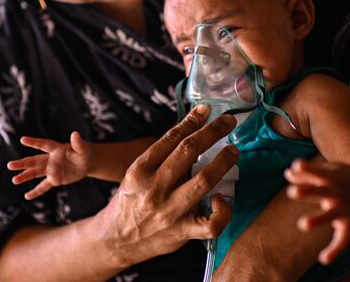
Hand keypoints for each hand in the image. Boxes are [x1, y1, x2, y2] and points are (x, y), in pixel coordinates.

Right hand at [7, 131, 94, 199]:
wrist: (86, 163)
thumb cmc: (84, 152)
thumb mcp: (82, 148)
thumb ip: (77, 143)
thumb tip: (75, 134)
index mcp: (56, 149)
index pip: (43, 145)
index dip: (34, 142)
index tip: (23, 139)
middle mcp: (50, 159)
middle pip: (34, 161)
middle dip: (23, 164)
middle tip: (10, 165)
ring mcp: (51, 170)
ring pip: (36, 173)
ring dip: (25, 176)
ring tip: (15, 180)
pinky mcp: (55, 179)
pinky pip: (44, 186)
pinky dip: (36, 191)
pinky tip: (27, 196)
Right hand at [98, 105, 239, 266]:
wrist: (116, 240)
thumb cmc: (130, 201)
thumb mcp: (136, 174)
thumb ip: (160, 157)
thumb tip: (191, 132)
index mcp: (140, 170)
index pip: (170, 138)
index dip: (192, 121)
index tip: (206, 110)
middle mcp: (154, 188)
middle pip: (188, 151)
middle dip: (212, 132)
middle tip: (228, 121)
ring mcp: (170, 211)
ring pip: (203, 180)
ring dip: (222, 161)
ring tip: (233, 150)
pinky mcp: (183, 232)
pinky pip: (211, 223)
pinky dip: (222, 210)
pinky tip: (221, 199)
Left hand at [284, 159, 349, 264]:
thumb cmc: (345, 177)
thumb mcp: (330, 171)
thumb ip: (307, 173)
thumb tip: (287, 173)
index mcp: (332, 178)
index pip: (319, 172)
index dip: (307, 169)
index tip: (297, 165)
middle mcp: (339, 194)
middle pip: (321, 192)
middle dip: (307, 192)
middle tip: (292, 192)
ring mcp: (345, 210)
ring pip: (329, 216)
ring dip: (317, 220)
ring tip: (302, 224)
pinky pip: (343, 240)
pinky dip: (335, 250)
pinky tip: (323, 259)